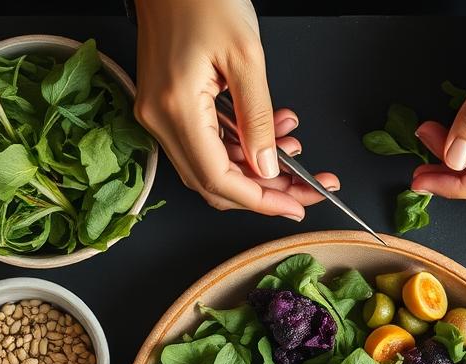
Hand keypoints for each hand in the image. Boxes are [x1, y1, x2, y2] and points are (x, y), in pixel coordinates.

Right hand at [133, 0, 338, 218]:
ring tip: (293, 144)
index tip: (297, 205)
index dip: (261, 200)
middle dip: (265, 190)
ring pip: (211, 165)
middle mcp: (159, 119)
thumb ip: (258, 120)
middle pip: (214, 182)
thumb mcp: (247, 57)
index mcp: (175, 109)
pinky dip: (239, 145)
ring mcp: (158, 114)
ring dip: (255, 166)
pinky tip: (270, 129)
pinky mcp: (164, 105)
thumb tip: (268, 167)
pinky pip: (204, 142)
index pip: (219, 180)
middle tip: (307, 186)